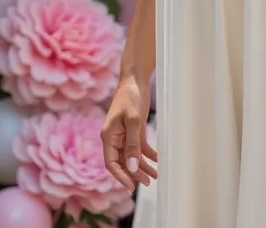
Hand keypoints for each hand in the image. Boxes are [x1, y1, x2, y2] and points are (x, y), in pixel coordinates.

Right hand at [101, 76, 157, 191]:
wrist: (135, 79)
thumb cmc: (131, 97)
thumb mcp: (133, 121)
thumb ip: (133, 145)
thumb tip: (132, 167)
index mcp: (108, 137)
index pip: (111, 163)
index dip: (120, 176)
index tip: (131, 187)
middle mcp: (114, 138)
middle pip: (123, 161)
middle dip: (134, 173)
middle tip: (147, 183)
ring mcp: (124, 134)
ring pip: (132, 156)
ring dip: (142, 166)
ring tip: (154, 175)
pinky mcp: (134, 129)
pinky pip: (139, 146)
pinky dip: (147, 154)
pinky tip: (157, 159)